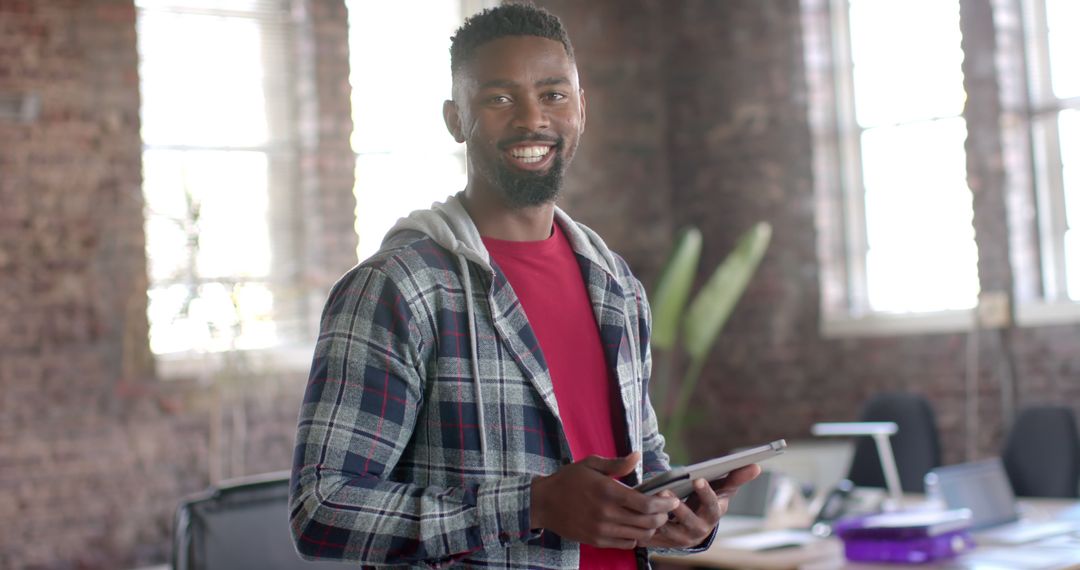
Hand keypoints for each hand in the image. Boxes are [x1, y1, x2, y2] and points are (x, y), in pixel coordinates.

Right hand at [530, 452, 680, 548]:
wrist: (543, 503)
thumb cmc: (568, 480)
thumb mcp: (590, 464)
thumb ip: (616, 464)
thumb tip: (637, 455)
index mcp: (607, 491)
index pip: (645, 504)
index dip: (664, 504)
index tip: (672, 499)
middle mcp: (607, 513)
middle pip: (647, 522)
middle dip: (663, 516)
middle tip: (666, 510)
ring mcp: (602, 530)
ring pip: (639, 535)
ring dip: (651, 528)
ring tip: (654, 519)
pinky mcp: (597, 541)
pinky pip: (626, 544)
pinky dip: (636, 537)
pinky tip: (636, 527)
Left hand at [639, 464, 761, 548]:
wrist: (691, 527)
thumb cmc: (706, 502)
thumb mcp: (721, 491)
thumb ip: (736, 478)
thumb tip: (757, 465)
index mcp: (713, 516)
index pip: (713, 505)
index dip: (706, 493)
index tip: (698, 479)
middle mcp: (698, 530)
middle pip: (689, 521)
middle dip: (678, 508)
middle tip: (667, 493)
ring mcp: (679, 538)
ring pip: (668, 531)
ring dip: (658, 518)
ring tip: (648, 502)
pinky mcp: (662, 542)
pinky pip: (651, 537)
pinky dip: (643, 527)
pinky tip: (634, 514)